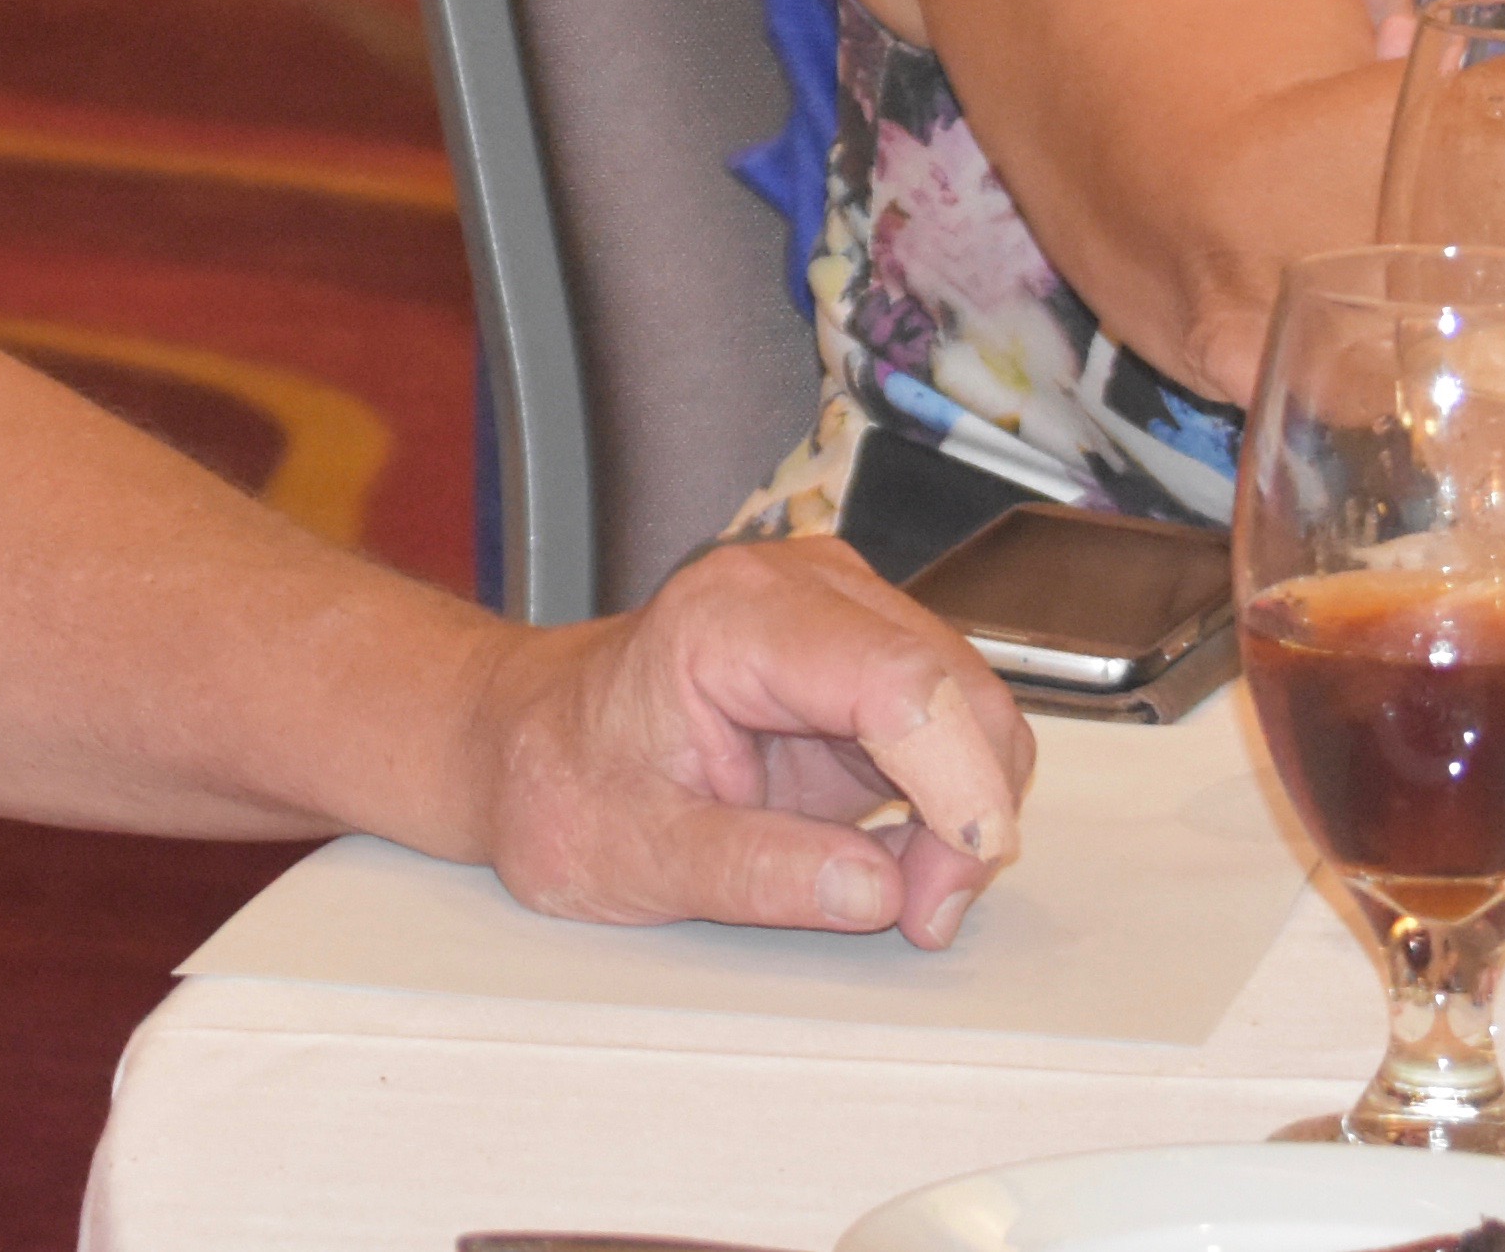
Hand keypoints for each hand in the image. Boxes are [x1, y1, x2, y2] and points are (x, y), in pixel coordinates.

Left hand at [458, 535, 1034, 948]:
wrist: (531, 742)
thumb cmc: (563, 777)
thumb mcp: (637, 853)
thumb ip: (755, 873)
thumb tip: (872, 892)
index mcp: (734, 617)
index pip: (898, 681)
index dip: (955, 782)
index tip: (949, 879)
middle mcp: (804, 591)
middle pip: (956, 690)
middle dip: (969, 814)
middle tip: (920, 913)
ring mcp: (844, 617)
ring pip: (973, 709)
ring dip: (966, 813)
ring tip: (900, 894)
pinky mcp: (866, 661)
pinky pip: (954, 730)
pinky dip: (951, 803)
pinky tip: (891, 856)